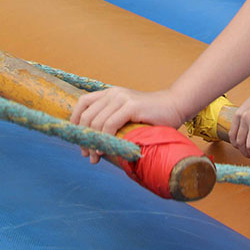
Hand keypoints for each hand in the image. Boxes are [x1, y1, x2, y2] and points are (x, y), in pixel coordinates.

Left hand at [70, 86, 184, 162]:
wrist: (175, 106)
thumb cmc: (152, 116)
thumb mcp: (127, 115)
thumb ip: (112, 120)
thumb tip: (94, 142)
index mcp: (110, 93)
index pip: (83, 103)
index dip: (74, 121)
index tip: (76, 138)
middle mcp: (114, 93)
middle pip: (87, 115)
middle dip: (83, 137)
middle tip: (86, 154)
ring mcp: (122, 98)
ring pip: (96, 121)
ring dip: (93, 142)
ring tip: (95, 156)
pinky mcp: (132, 106)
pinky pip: (110, 124)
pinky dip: (104, 138)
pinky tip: (105, 149)